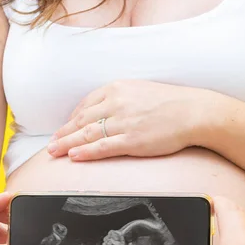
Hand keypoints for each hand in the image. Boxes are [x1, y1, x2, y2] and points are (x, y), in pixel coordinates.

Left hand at [48, 80, 206, 159]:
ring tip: (54, 152)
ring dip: (67, 143)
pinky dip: (85, 152)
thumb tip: (105, 112)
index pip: (86, 104)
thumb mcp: (140, 91)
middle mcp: (116, 103)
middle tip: (50, 144)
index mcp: (117, 89)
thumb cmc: (171, 103)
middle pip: (81, 120)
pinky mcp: (132, 140)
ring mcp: (123, 122)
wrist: (194, 111)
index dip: (72, 119)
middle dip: (63, 133)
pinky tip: (74, 156)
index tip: (64, 128)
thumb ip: (120, 99)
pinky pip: (102, 147)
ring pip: (87, 134)